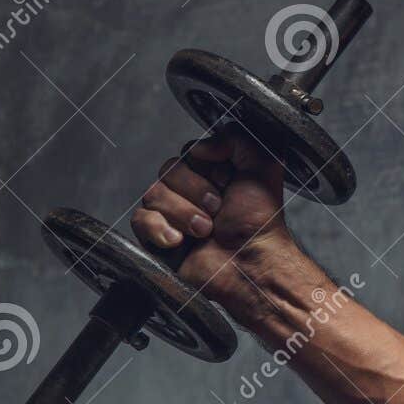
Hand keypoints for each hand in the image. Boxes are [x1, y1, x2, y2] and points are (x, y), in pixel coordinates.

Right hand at [128, 127, 291, 314]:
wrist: (249, 264)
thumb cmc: (260, 222)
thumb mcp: (263, 168)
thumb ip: (238, 139)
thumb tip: (199, 146)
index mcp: (214, 173)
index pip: (190, 152)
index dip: (208, 168)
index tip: (229, 185)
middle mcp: (191, 191)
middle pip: (168, 170)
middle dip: (196, 192)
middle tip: (218, 210)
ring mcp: (172, 214)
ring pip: (153, 193)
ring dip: (184, 214)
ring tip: (206, 231)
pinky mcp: (157, 237)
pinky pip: (140, 219)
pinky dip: (161, 230)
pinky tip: (180, 242)